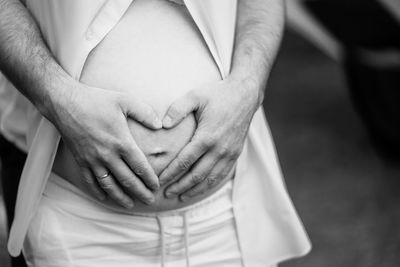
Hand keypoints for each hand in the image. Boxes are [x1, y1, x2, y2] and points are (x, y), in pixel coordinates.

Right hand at [49, 81, 161, 207]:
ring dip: (121, 197)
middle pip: (127, 180)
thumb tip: (160, 125)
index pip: (140, 166)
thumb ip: (145, 113)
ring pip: (109, 185)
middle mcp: (108, 155)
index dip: (150, 179)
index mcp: (122, 142)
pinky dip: (98, 191)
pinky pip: (90, 181)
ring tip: (130, 205)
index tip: (157, 187)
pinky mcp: (80, 160)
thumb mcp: (125, 100)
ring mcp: (92, 160)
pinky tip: (105, 198)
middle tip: (150, 201)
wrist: (64, 103)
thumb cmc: (96, 100)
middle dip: (140, 193)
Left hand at [159, 77, 259, 199]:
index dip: (171, 173)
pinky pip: (221, 175)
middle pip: (196, 175)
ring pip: (210, 179)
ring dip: (194, 190)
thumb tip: (162, 124)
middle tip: (166, 194)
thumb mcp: (195, 95)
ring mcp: (229, 153)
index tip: (159, 180)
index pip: (184, 161)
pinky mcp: (235, 154)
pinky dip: (209, 185)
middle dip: (180, 186)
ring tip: (180, 197)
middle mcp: (219, 149)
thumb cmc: (218, 94)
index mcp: (207, 136)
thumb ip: (177, 109)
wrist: (245, 94)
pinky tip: (200, 188)